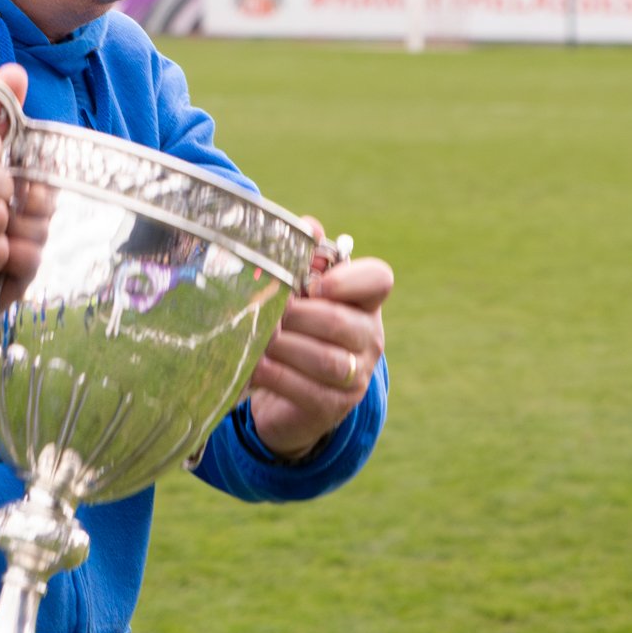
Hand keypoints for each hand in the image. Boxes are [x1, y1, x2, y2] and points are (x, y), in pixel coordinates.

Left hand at [246, 216, 392, 460]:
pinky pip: (304, 388)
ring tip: (256, 337)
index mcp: (363, 301)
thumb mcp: (296, 292)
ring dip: (282, 345)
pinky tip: (252, 364)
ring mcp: (355, 376)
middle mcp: (369, 338)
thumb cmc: (292, 330)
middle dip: (294, 315)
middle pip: (339, 322)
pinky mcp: (333, 406)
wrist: (285, 396)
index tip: (312, 284)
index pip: (379, 279)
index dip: (347, 278)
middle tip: (265, 311)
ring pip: (323, 359)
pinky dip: (272, 374)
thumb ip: (301, 256)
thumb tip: (308, 226)